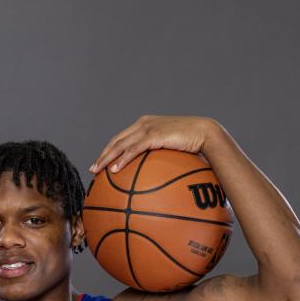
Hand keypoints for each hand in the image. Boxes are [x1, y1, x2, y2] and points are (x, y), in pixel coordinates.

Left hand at [89, 115, 219, 173]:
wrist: (206, 133)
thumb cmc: (192, 144)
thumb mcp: (171, 149)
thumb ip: (159, 157)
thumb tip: (153, 176)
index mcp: (145, 125)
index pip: (121, 138)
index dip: (109, 150)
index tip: (100, 163)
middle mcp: (143, 124)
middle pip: (116, 141)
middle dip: (103, 155)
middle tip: (93, 169)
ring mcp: (147, 128)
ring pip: (120, 144)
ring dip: (106, 158)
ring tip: (97, 171)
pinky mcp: (154, 134)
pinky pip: (133, 149)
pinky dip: (122, 159)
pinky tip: (114, 170)